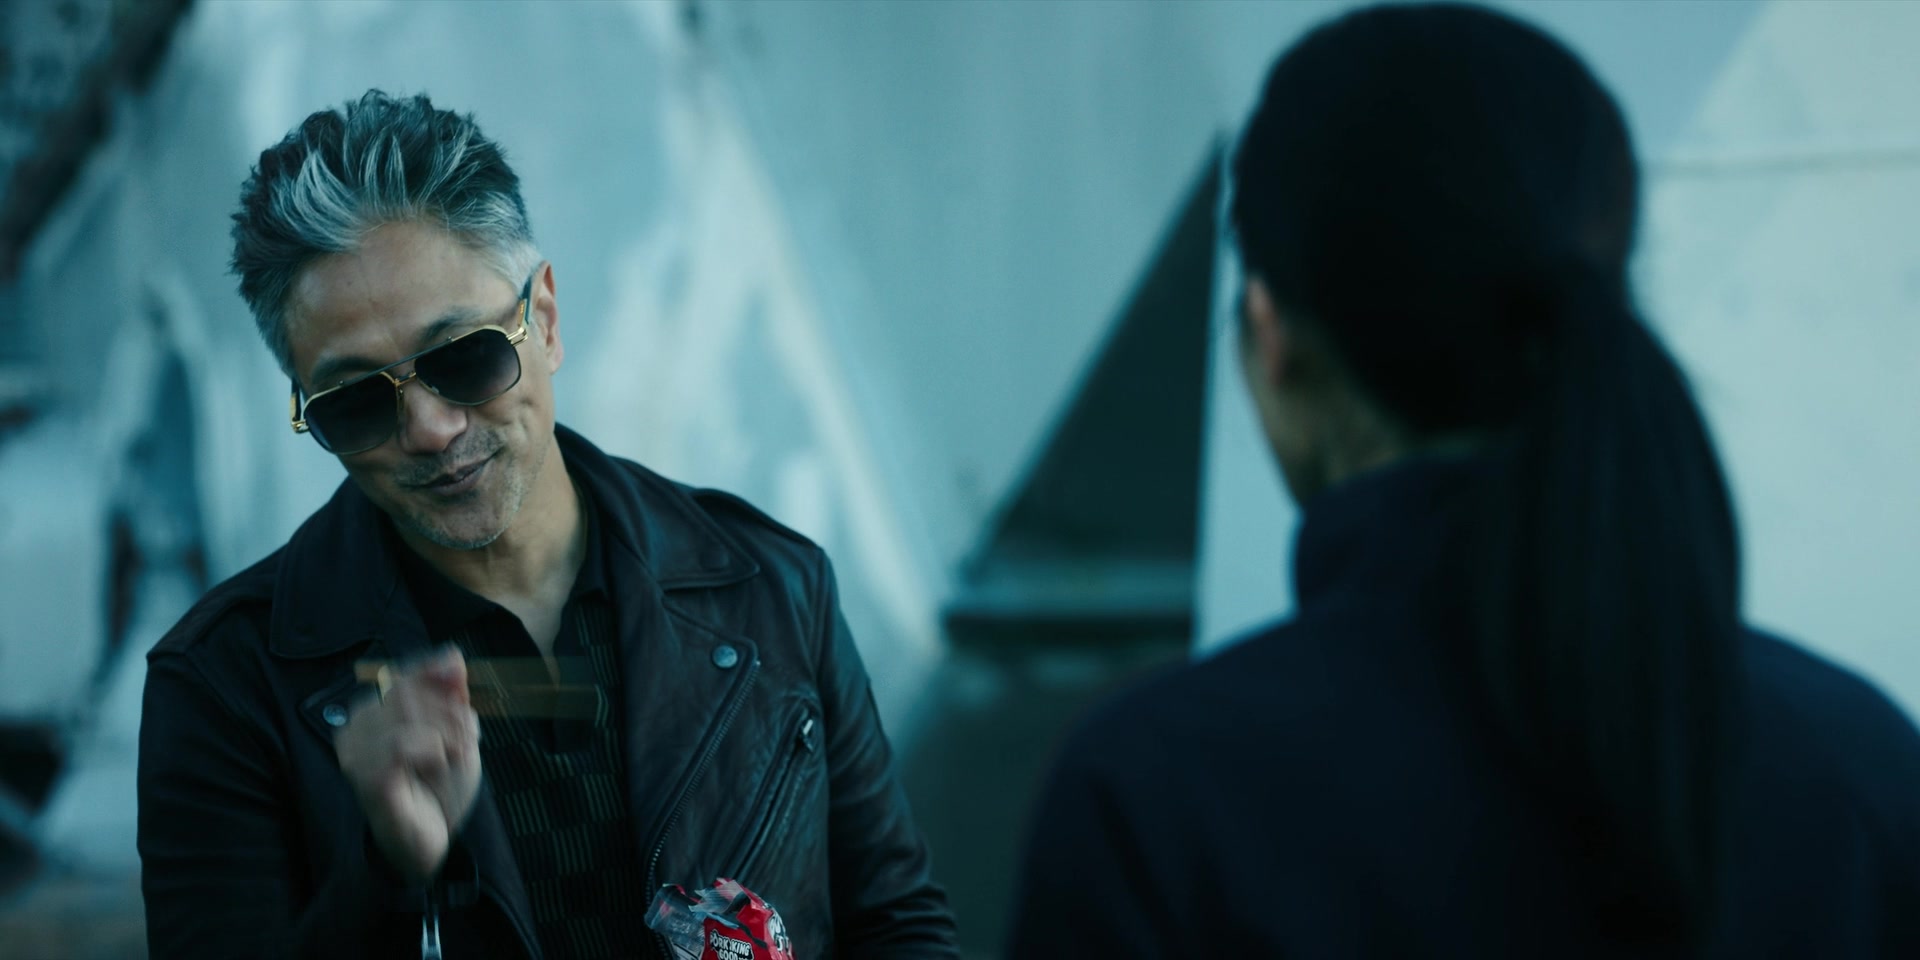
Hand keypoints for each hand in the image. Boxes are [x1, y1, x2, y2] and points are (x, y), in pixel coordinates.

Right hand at [333, 647, 481, 882]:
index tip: (463, 703)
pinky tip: (437, 767)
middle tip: (464, 743)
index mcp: (372, 713)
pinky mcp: (368, 780)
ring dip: (446, 735)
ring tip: (452, 759)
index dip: (439, 683)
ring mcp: (356, 757)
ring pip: (406, 714)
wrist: (435, 839)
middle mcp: (354, 730)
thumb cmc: (440, 786)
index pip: (405, 674)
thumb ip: (452, 693)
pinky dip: (433, 751)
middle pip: (407, 691)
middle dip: (449, 714)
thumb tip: (451, 654)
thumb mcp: (457, 732)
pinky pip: (401, 744)